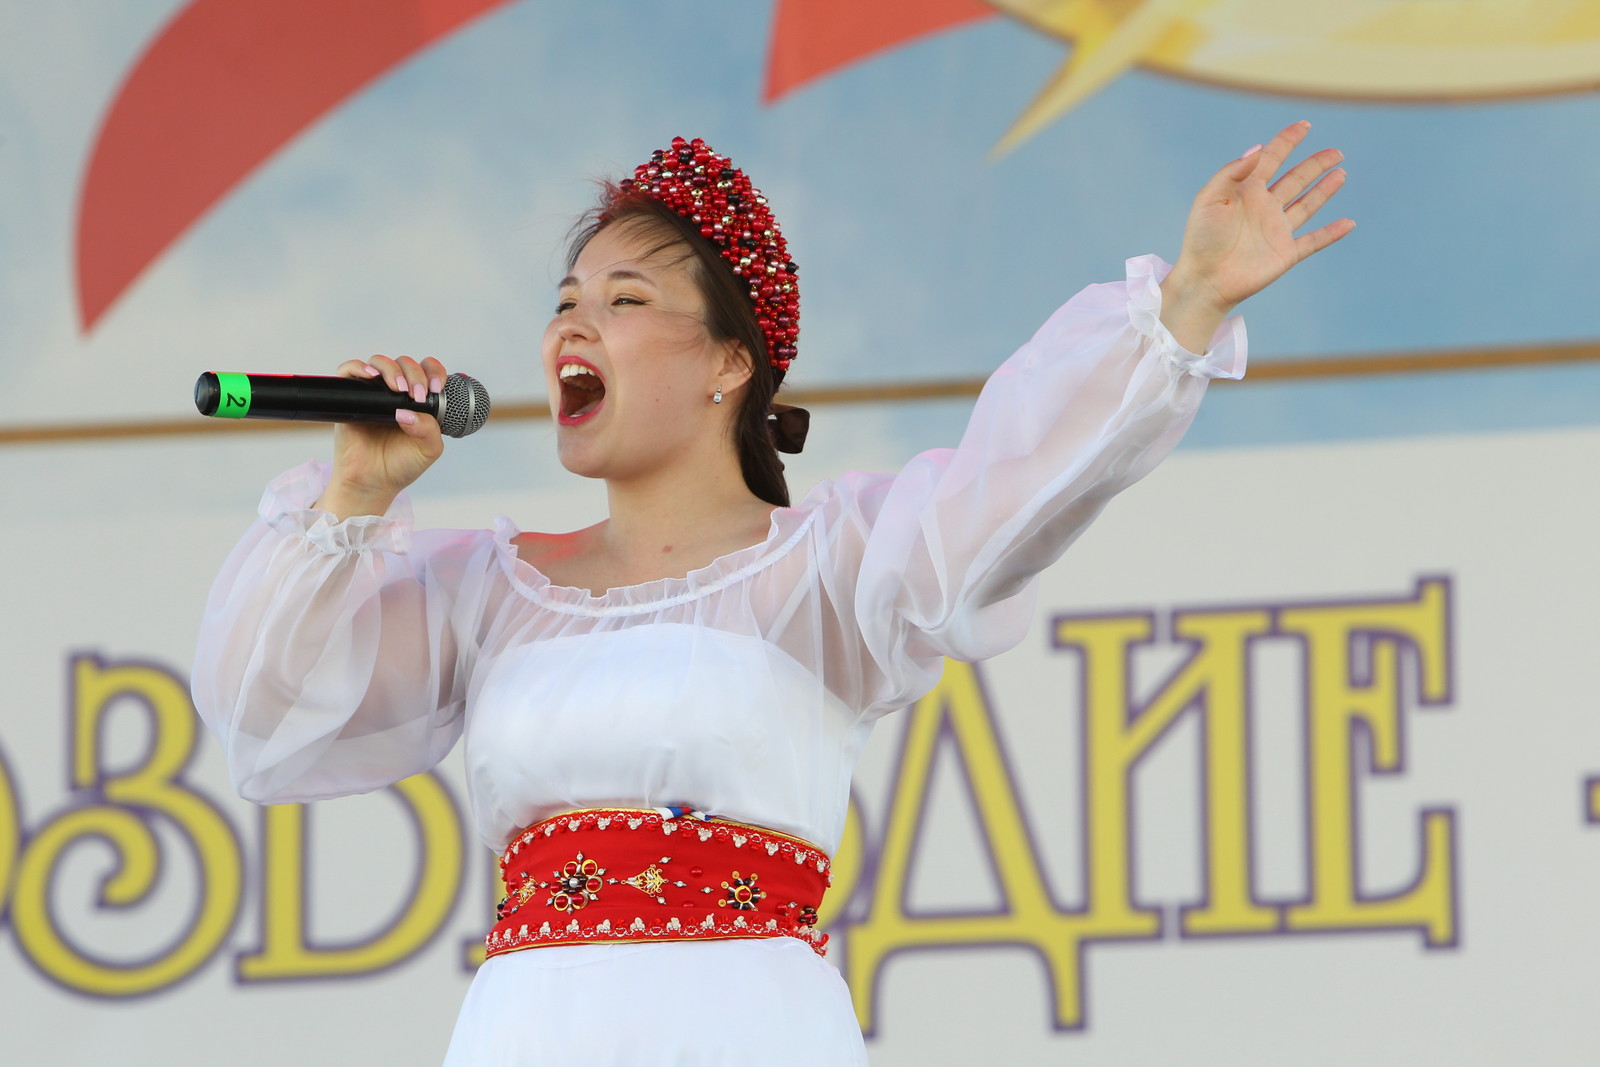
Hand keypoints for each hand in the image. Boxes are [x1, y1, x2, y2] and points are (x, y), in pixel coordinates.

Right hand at [317, 354, 447, 518]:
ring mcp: (373, 393)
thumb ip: (429, 429)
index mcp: (418, 400)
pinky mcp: (351, 398)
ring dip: (392, 370)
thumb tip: (409, 411)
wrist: (372, 483)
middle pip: (405, 364)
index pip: (428, 371)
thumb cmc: (400, 465)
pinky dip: (358, 367)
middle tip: (416, 395)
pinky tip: (370, 376)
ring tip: (398, 389)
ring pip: (380, 363)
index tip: (435, 388)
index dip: (434, 372)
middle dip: (415, 374)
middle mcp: (395, 392)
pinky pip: (349, 371)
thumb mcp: (428, 449)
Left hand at [1160, 121, 1353, 351]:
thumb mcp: (1208, 199)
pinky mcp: (1285, 253)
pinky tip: (1349, 223)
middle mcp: (1264, 207)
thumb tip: (1258, 149)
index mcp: (1245, 191)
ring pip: (1307, 204)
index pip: (1270, 159)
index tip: (1304, 126)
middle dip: (1315, 164)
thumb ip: (1231, 173)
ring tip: (1341, 173)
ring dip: (1324, 189)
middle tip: (1336, 152)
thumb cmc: (1201, 239)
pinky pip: (1314, 241)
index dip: (1287, 141)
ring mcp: (1276, 230)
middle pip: (1295, 179)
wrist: (1205, 280)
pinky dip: (1331, 233)